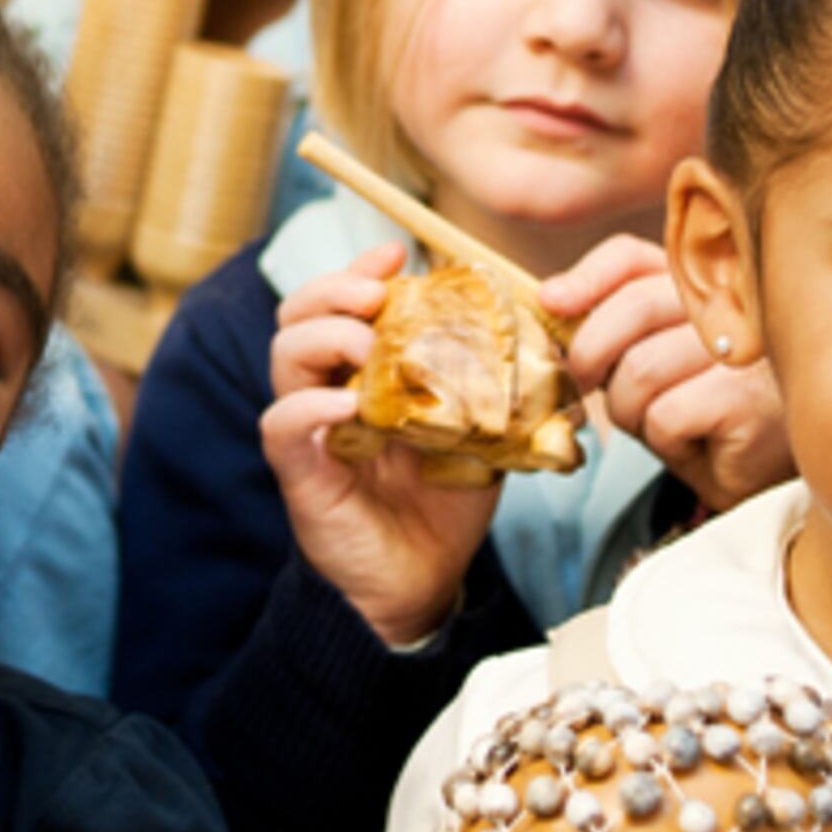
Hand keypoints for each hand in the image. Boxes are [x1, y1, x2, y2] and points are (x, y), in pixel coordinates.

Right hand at [261, 243, 500, 647]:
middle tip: (375, 294)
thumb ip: (496, 386)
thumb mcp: (481, 430)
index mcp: (366, 369)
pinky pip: (282, 422)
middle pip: (300, 312)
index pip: (344, 300)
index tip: (397, 253)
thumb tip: (549, 343)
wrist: (421, 578)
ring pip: (284, 353)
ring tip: (365, 344)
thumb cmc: (444, 501)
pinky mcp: (300, 468)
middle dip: (335, 288)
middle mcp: (328, 387)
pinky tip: (347, 403)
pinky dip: (309, 403)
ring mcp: (309, 426)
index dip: (362, 269)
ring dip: (325, 335)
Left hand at [539, 237, 788, 514]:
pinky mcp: (748, 399)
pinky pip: (664, 415)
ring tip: (665, 424)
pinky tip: (698, 444)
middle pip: (633, 306)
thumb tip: (550, 298)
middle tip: (588, 384)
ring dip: (631, 410)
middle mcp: (735, 303)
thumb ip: (615, 320)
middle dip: (591, 352)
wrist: (765, 476)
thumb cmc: (706, 412)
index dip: (587, 277)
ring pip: (640, 369)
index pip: (635, 256)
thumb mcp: (656, 355)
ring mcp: (748, 349)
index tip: (551, 303)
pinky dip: (664, 441)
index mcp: (707, 281)